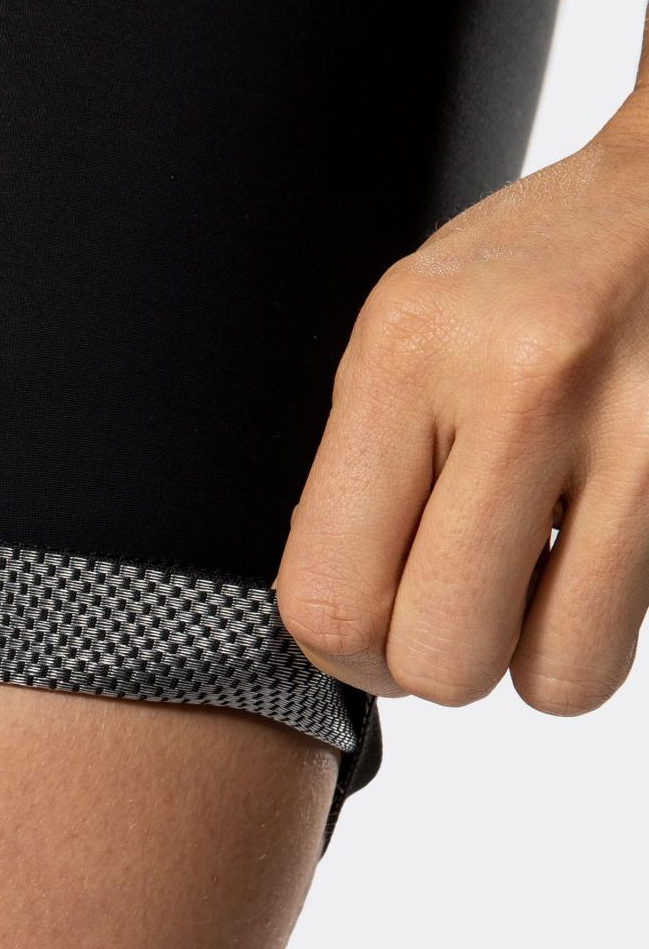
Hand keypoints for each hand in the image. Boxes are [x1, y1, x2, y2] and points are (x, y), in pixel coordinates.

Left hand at [277, 99, 648, 713]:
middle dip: (429, 666)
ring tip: (521, 589)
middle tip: (443, 612)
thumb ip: (362, 469)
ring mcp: (637, 435)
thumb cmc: (523, 271)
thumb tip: (340, 616)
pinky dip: (595, 626)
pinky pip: (628, 633)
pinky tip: (584, 553)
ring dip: (526, 661)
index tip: (362, 628)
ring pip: (555, 677)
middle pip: (439, 659)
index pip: (330, 595)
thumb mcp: (401, 335)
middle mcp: (519, 392)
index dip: (340, 650)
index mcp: (404, 357)